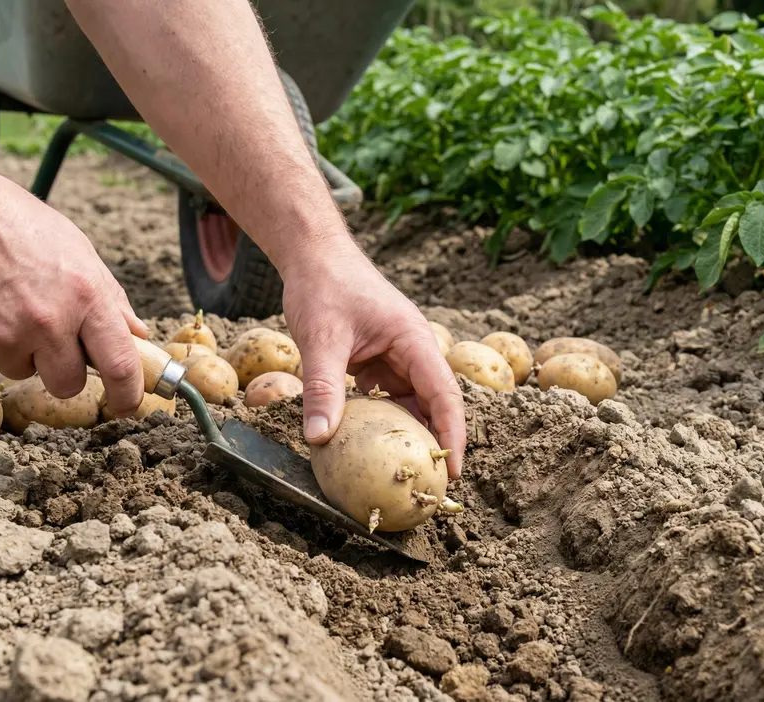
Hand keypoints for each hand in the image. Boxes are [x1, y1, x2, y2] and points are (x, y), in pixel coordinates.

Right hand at [0, 168, 151, 415]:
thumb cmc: (11, 220)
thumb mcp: (75, 247)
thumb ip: (109, 296)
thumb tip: (138, 335)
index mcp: (85, 295)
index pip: (120, 365)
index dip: (128, 394)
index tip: (127, 405)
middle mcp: (48, 322)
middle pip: (68, 383)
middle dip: (62, 371)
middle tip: (47, 339)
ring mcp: (5, 336)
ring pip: (23, 371)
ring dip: (18, 349)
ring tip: (2, 300)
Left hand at [281, 244, 465, 478]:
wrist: (311, 254)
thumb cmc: (324, 285)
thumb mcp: (321, 338)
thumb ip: (322, 388)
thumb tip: (319, 438)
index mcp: (415, 341)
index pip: (444, 395)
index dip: (452, 434)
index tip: (452, 471)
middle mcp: (412, 353)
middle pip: (433, 405)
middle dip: (434, 444)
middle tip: (427, 487)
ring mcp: (394, 359)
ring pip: (408, 406)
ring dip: (405, 437)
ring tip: (402, 477)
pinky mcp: (375, 364)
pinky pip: (383, 400)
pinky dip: (379, 424)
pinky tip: (368, 450)